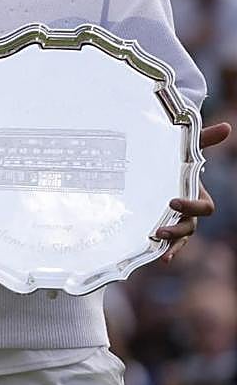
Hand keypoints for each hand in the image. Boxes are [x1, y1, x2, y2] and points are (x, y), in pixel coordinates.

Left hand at [156, 121, 230, 261]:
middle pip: (192, 226)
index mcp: (198, 195)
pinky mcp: (166, 225)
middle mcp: (191, 212)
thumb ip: (204, 140)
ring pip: (181, 236)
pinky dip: (167, 250)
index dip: (191, 206)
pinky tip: (160, 257)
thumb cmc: (177, 158)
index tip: (172, 201)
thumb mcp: (187, 149)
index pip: (204, 207)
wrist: (161, 167)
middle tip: (159, 228)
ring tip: (156, 241)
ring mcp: (179, 220)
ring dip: (172, 241)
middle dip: (178, 229)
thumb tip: (228, 127)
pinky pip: (171, 242)